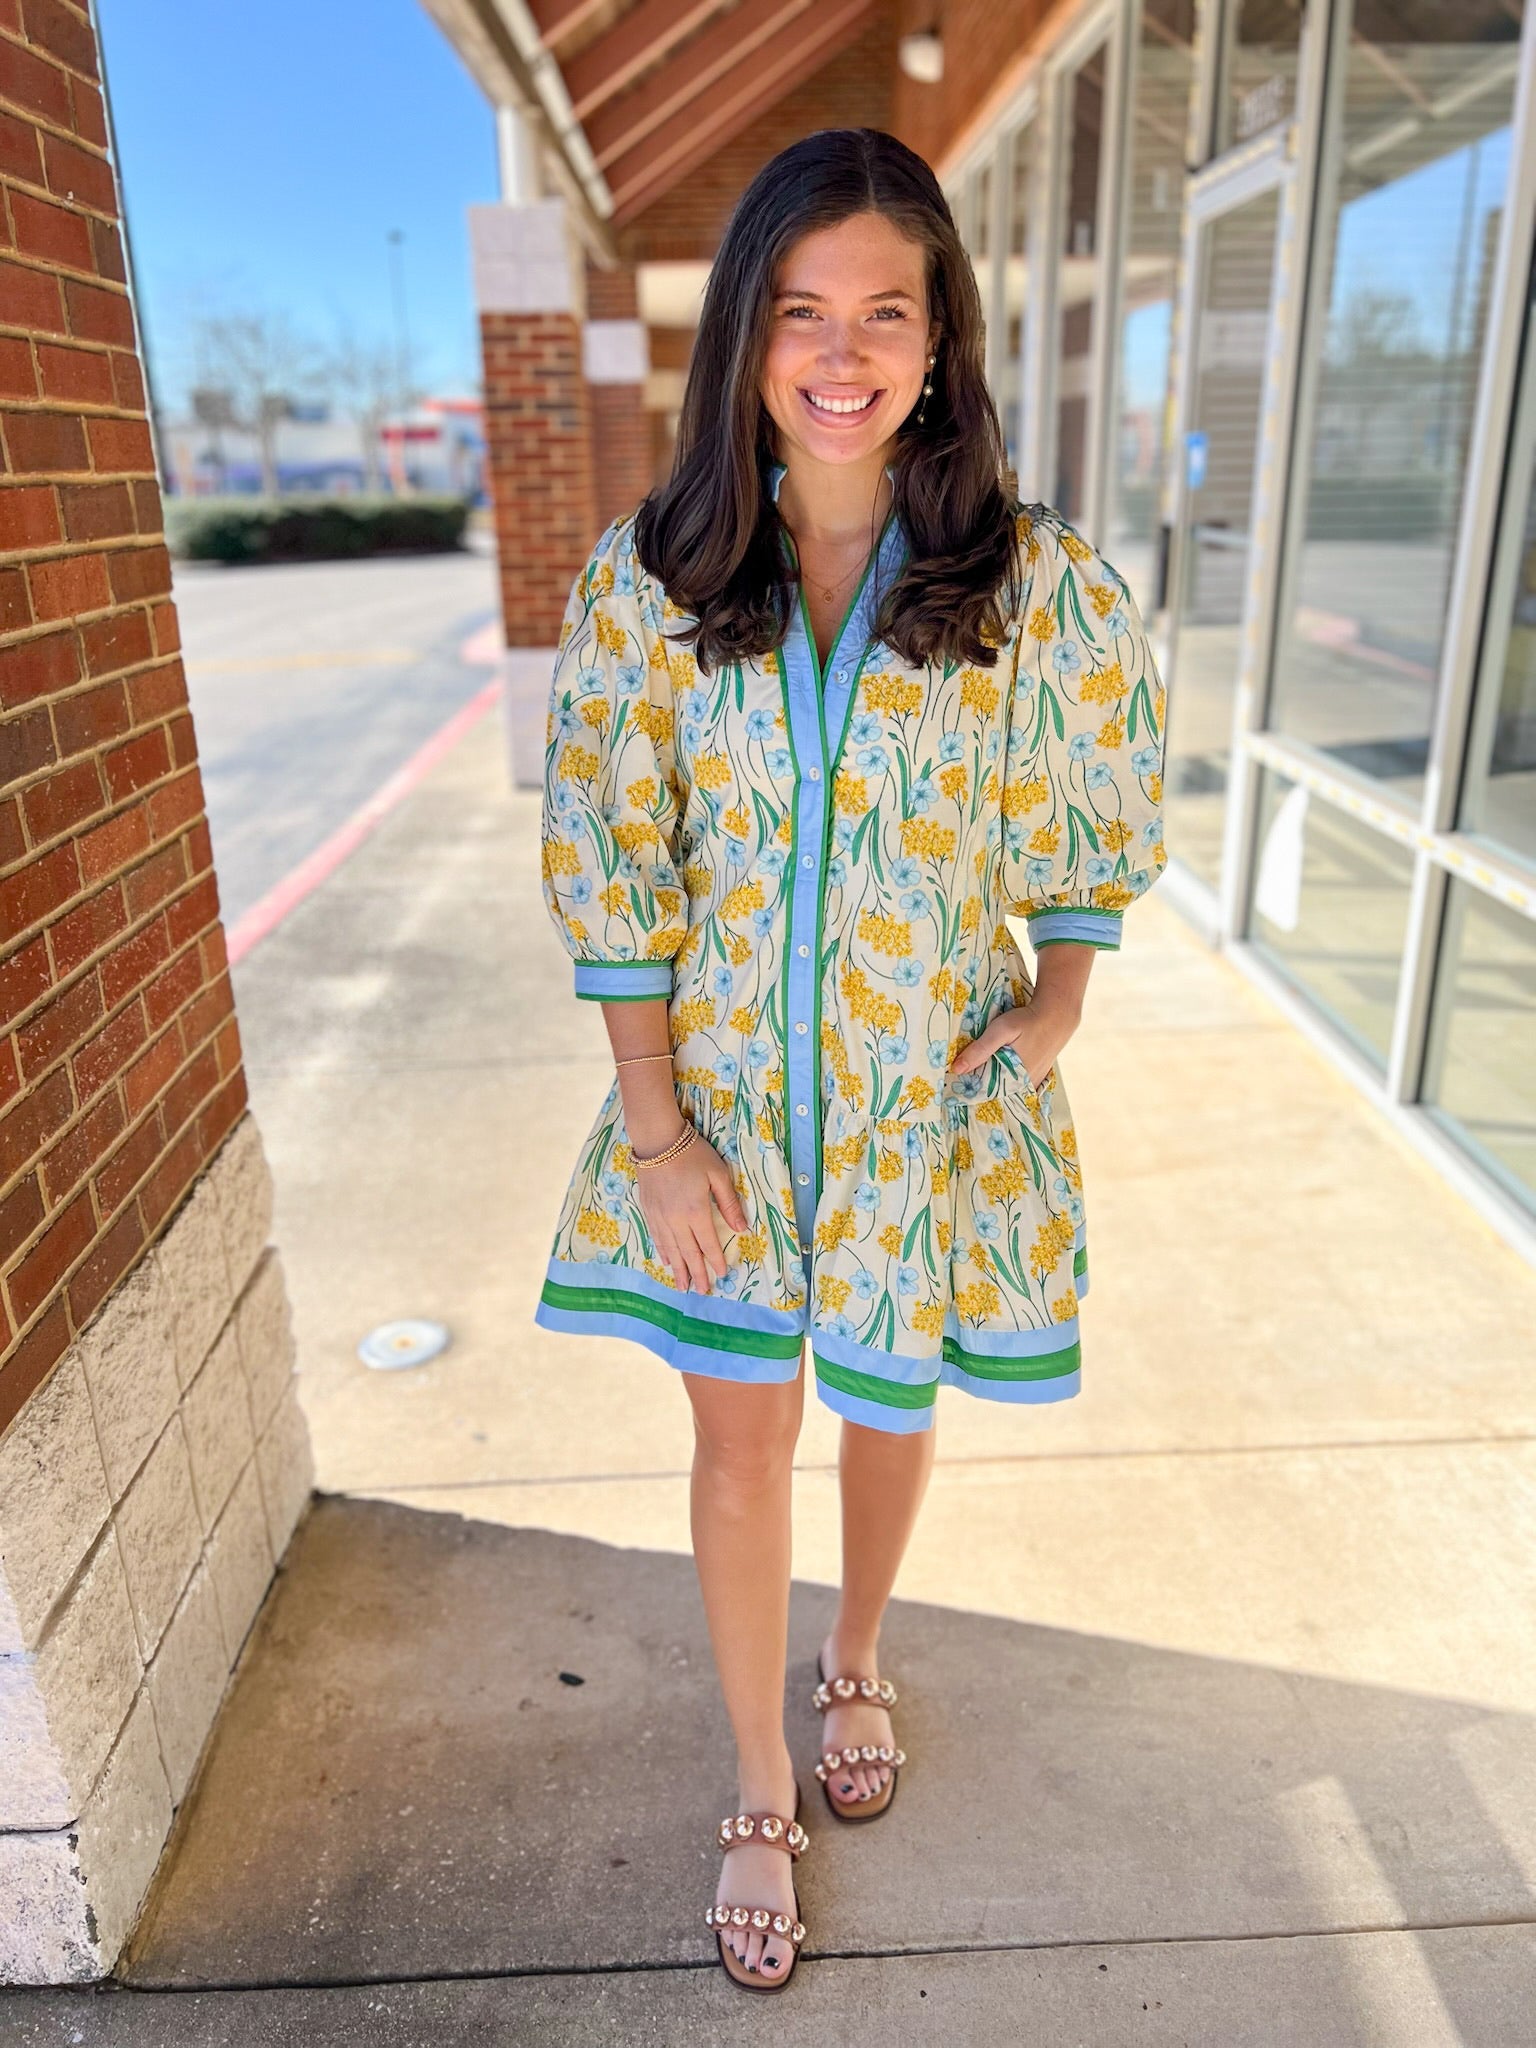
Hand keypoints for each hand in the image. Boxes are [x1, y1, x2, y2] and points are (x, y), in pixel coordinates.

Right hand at [634, 1128, 748, 1294]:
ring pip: (671, 1250)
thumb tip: (741, 1228)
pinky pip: (658, 1238)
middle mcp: (676, 1220)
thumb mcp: (718, 1174)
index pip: (708, 1243)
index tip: (721, 1275)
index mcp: (696, 1212)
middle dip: (696, 1273)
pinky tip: (667, 1262)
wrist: (657, 1142)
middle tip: (702, 1291)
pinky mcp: (649, 1212)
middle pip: (688, 1253)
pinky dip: (663, 1252)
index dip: (715, 1260)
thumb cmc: (692, 1155)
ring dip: (678, 1270)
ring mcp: (660, 1217)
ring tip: (683, 1286)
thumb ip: (729, 1203)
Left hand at [948, 993, 1080, 1086]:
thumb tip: (956, 1069)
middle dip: (979, 1090)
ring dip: (992, 1086)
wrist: (1057, 1015)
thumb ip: (980, 1049)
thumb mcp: (1001, 1030)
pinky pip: (1018, 1086)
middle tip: (959, 1085)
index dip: (969, 1093)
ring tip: (974, 1080)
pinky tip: (996, 1075)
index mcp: (1014, 1079)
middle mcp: (1024, 1085)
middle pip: (997, 1094)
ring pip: (1007, 1091)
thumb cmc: (1027, 1021)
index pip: (986, 1095)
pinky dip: (1007, 1084)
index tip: (953, 1090)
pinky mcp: (1038, 1075)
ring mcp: (1033, 1082)